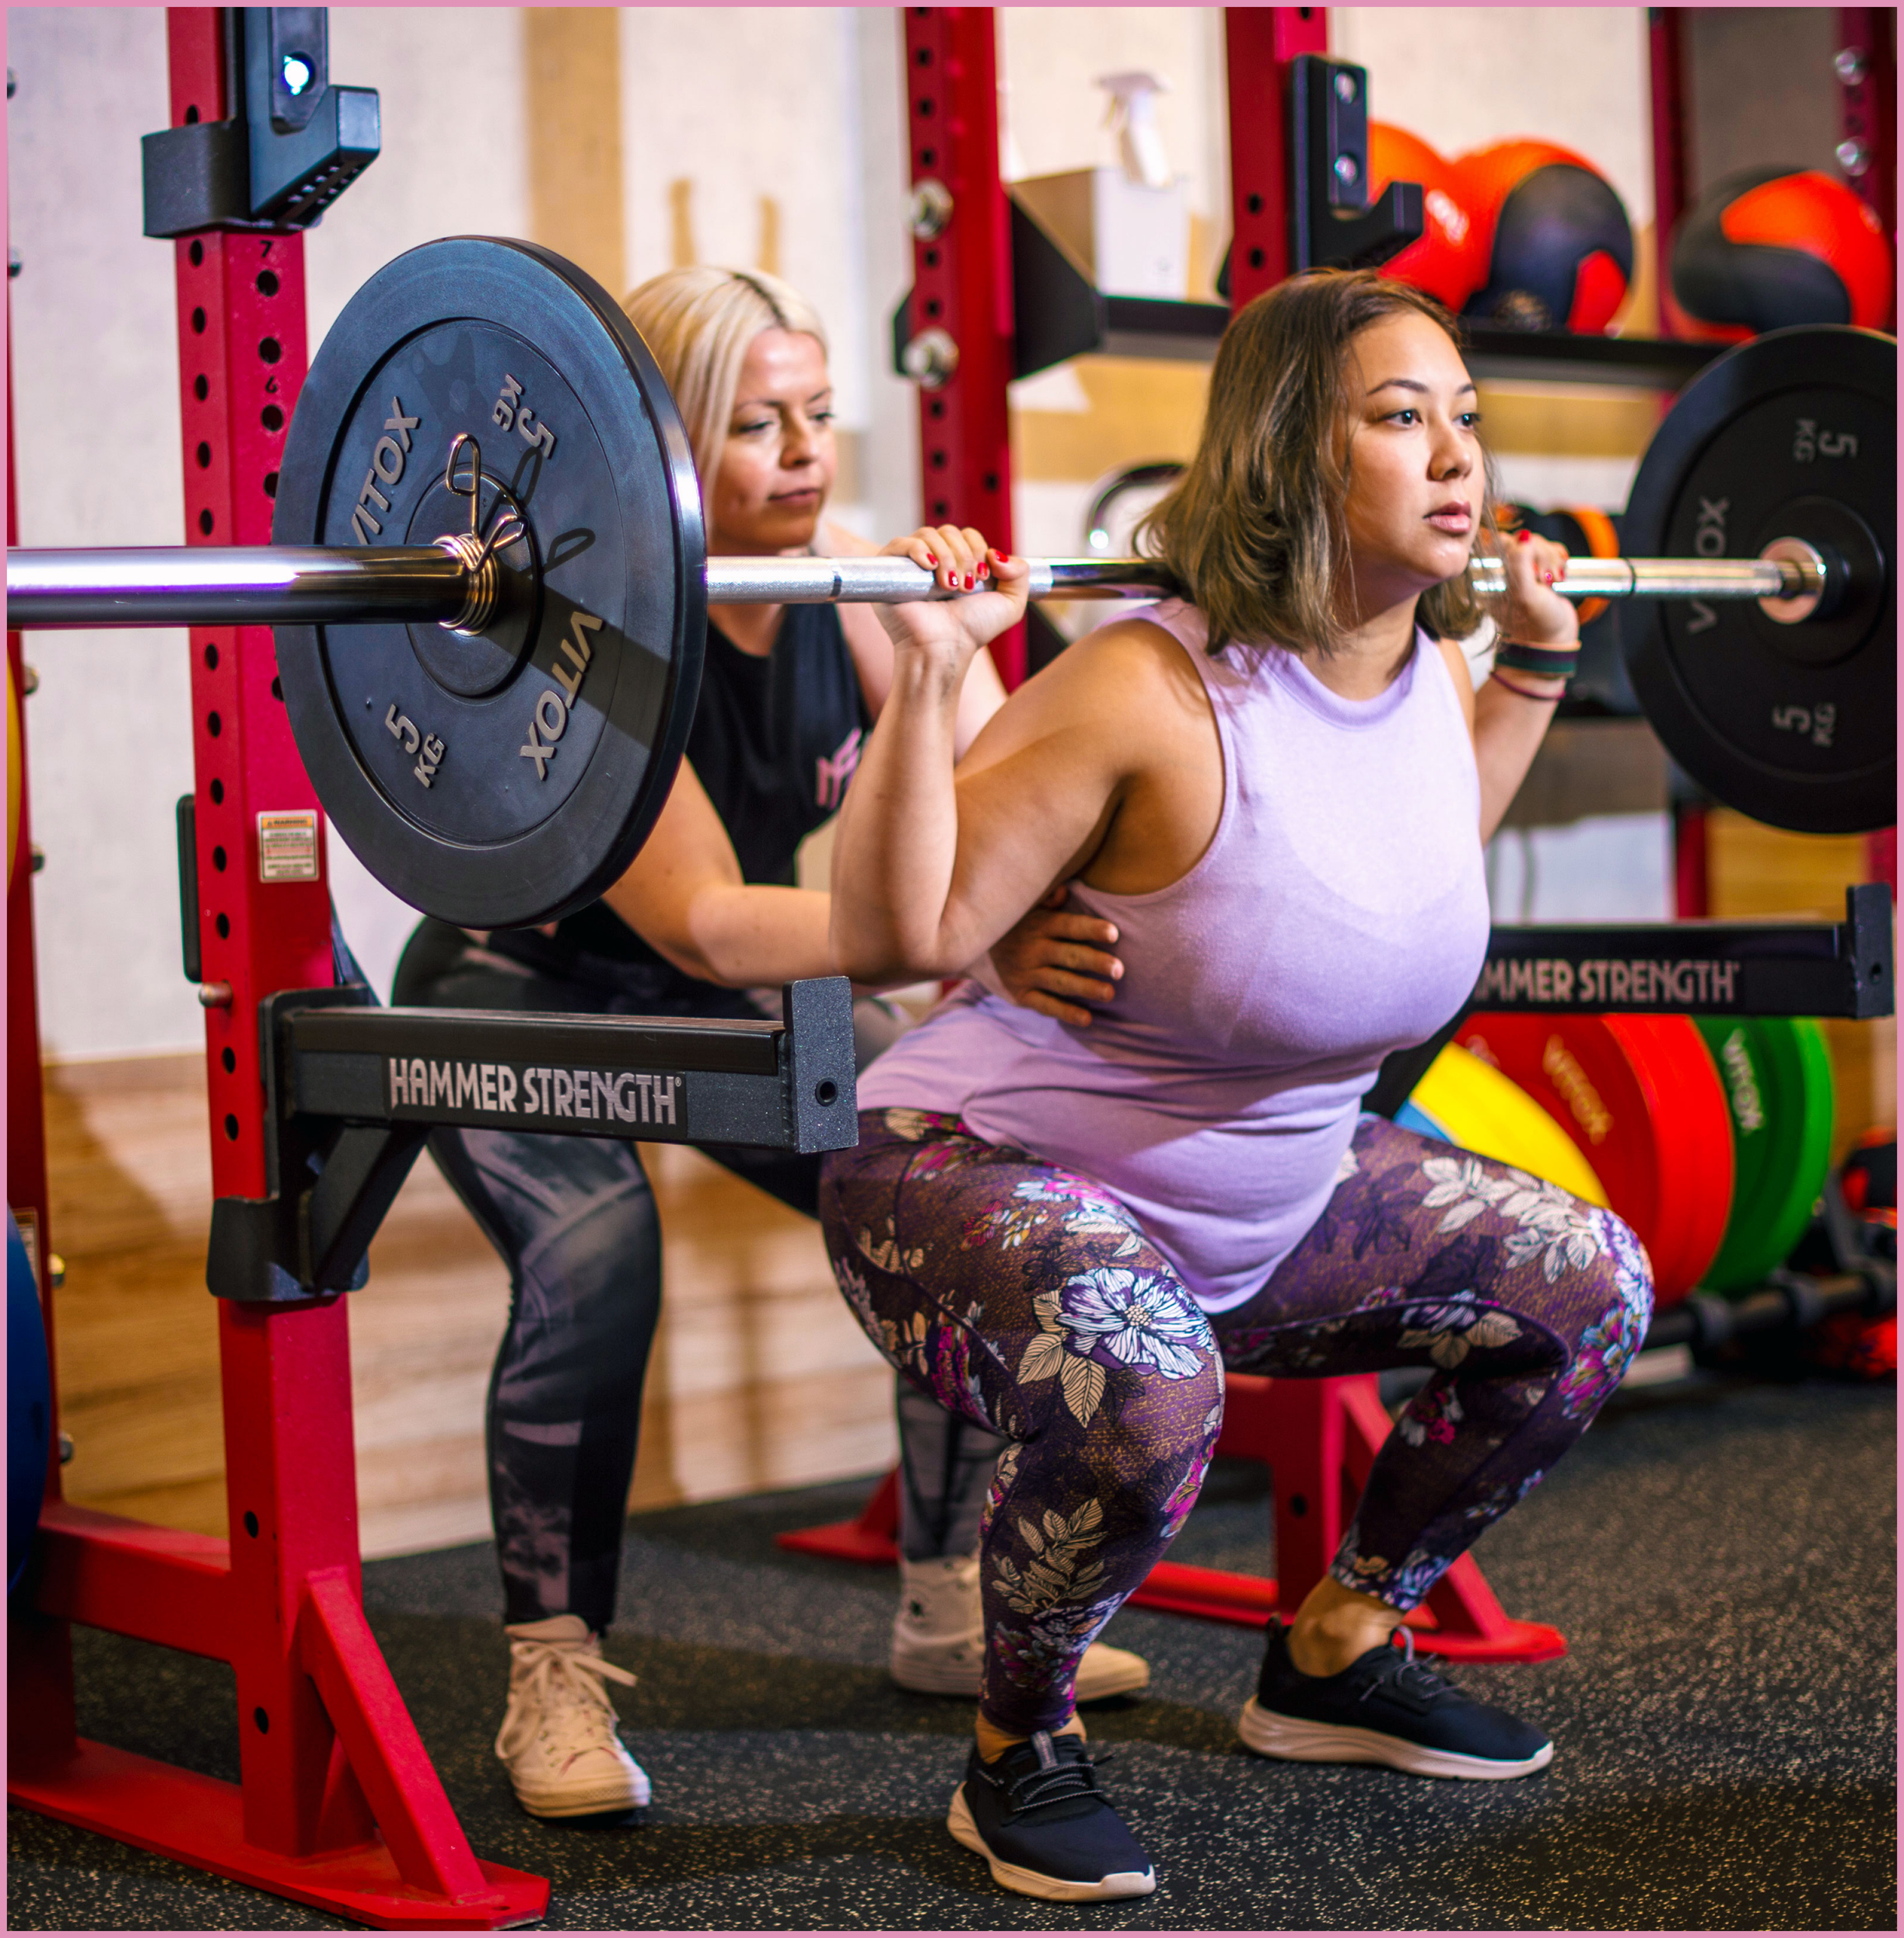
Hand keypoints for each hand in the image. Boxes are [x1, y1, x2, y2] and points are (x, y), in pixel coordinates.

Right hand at [875, 524, 1030, 673]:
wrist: (945, 648)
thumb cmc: (971, 631)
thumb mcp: (1010, 605)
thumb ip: (1020, 575)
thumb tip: (998, 554)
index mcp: (958, 564)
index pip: (967, 534)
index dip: (978, 549)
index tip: (983, 577)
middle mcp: (934, 561)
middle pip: (949, 531)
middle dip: (964, 556)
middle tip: (967, 587)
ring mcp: (910, 565)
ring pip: (928, 535)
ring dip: (946, 557)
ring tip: (949, 587)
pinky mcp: (889, 570)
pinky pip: (900, 543)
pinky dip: (918, 549)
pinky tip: (930, 567)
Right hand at [990, 884, 1122, 1026]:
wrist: (966, 948)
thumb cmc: (1010, 923)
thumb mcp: (1023, 906)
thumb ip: (1046, 899)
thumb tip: (1064, 892)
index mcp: (1038, 925)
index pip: (1069, 926)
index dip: (1091, 930)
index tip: (1114, 934)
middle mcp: (1032, 950)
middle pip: (1069, 956)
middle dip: (1095, 963)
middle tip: (1119, 969)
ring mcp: (1025, 974)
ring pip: (1060, 982)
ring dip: (1086, 989)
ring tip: (1110, 993)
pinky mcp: (1019, 995)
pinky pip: (1045, 1005)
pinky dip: (1065, 1012)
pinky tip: (1087, 1018)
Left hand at [1493, 526, 1578, 651]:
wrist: (1555, 639)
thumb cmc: (1537, 623)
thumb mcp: (1525, 595)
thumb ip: (1519, 565)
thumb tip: (1523, 536)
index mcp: (1488, 578)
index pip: (1498, 543)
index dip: (1519, 548)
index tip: (1531, 570)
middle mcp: (1502, 572)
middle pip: (1520, 540)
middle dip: (1540, 554)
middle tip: (1546, 578)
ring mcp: (1521, 569)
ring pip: (1536, 543)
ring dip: (1551, 558)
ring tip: (1555, 581)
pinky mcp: (1538, 568)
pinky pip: (1549, 548)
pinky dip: (1558, 556)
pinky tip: (1562, 573)